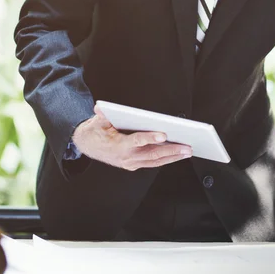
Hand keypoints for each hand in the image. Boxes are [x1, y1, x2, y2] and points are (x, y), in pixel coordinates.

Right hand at [72, 106, 192, 170]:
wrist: (87, 145)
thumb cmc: (95, 131)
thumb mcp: (97, 121)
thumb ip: (102, 116)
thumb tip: (100, 109)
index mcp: (118, 145)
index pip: (137, 141)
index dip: (150, 138)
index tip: (164, 135)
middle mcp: (126, 157)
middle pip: (152, 154)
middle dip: (171, 151)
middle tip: (187, 147)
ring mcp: (130, 163)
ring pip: (155, 162)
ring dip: (173, 157)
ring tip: (187, 151)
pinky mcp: (133, 164)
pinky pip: (153, 163)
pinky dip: (166, 159)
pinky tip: (177, 155)